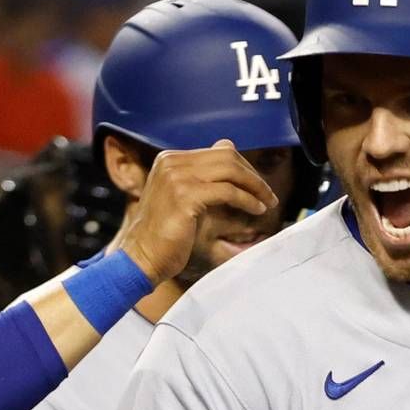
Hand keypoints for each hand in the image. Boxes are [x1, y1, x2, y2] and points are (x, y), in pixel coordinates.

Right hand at [113, 139, 277, 282]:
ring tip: (268, 202)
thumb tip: (228, 159)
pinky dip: (247, 200)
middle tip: (268, 194)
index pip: (218, 151)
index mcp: (169, 160)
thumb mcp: (179, 199)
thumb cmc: (162, 236)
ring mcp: (177, 177)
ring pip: (230, 170)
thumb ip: (199, 180)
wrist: (140, 258)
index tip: (256, 185)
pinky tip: (256, 209)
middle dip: (252, 175)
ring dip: (255, 186)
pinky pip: (227, 191)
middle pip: (227, 156)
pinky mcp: (185, 196)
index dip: (242, 167)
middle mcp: (171, 163)